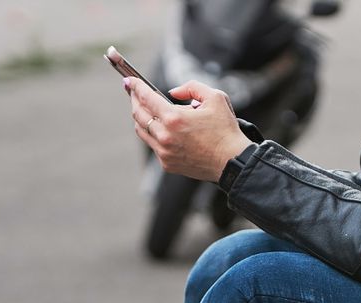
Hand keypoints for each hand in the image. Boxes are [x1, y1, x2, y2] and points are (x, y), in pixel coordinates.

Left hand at [125, 77, 251, 182]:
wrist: (231, 161)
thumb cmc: (225, 130)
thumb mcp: (215, 97)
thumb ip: (192, 87)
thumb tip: (173, 92)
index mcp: (174, 118)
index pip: (146, 98)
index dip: (136, 86)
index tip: (129, 80)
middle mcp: (165, 136)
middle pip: (138, 114)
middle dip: (134, 100)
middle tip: (133, 92)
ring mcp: (164, 152)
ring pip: (141, 130)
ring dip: (140, 117)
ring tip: (144, 108)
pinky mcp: (166, 163)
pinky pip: (153, 145)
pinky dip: (153, 133)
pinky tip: (159, 127)